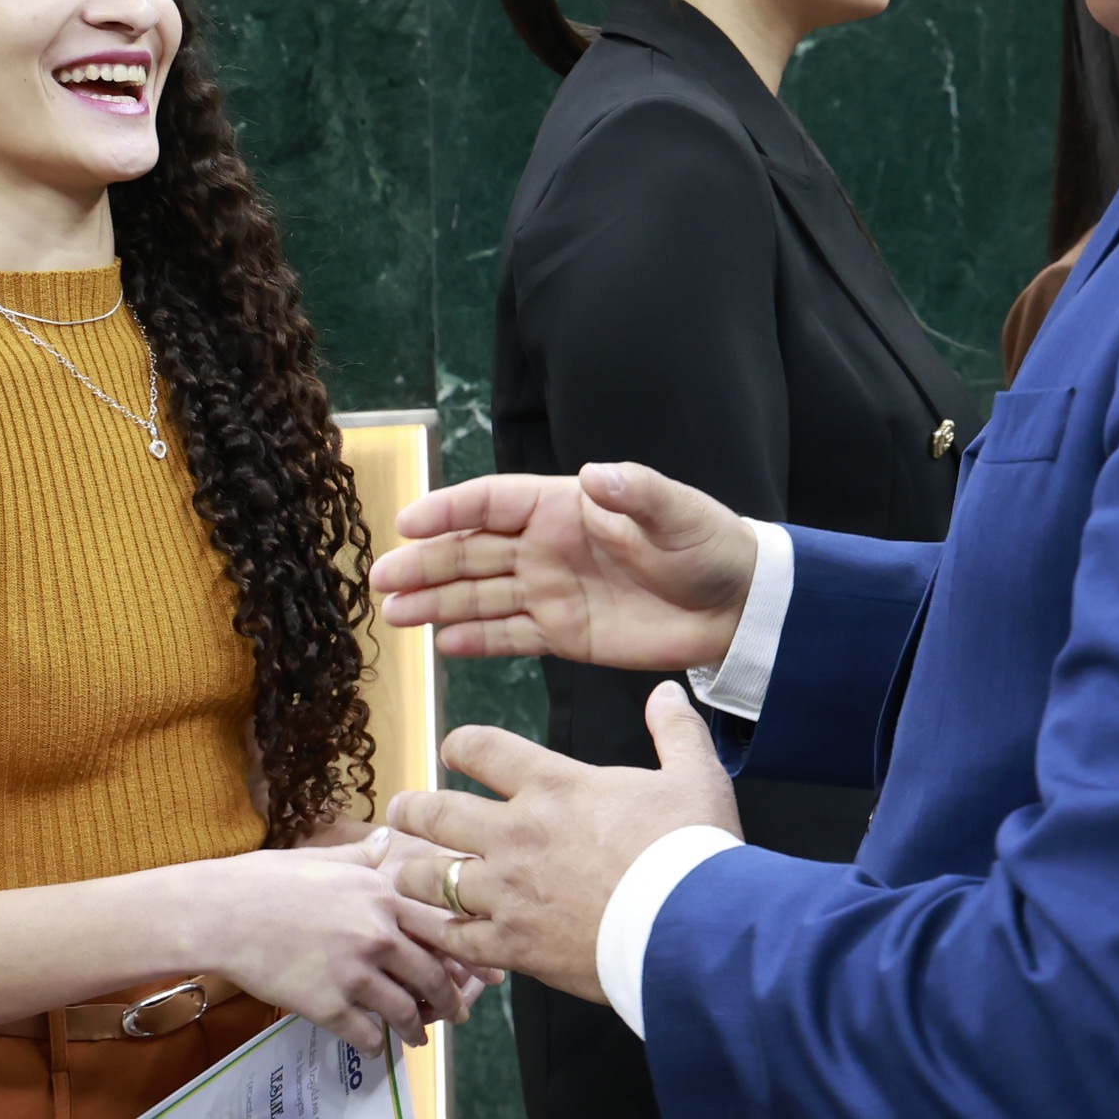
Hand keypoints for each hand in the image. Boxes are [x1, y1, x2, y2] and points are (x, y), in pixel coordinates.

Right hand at [188, 835, 476, 1056]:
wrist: (222, 913)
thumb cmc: (267, 880)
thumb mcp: (323, 859)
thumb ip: (364, 857)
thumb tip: (387, 838)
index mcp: (382, 895)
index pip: (443, 928)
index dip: (467, 955)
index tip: (482, 973)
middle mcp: (377, 934)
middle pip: (432, 975)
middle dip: (450, 1000)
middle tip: (457, 1013)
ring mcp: (354, 973)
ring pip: (405, 1010)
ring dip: (417, 1029)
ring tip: (418, 1038)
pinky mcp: (329, 1006)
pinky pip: (367, 1034)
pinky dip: (376, 1045)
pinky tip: (375, 1048)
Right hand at [371, 462, 756, 668]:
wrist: (737, 606)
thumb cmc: (707, 546)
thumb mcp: (677, 512)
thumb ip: (635, 494)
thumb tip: (594, 475)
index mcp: (564, 507)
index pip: (492, 503)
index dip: (449, 510)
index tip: (408, 523)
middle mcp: (546, 547)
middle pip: (472, 551)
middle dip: (425, 564)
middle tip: (380, 578)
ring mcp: (550, 591)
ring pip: (479, 596)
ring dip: (435, 603)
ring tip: (392, 614)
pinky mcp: (563, 633)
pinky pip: (509, 636)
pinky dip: (474, 641)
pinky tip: (440, 644)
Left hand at [384, 682, 740, 1005]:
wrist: (691, 929)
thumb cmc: (691, 852)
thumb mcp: (695, 776)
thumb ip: (676, 730)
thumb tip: (667, 692)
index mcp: (553, 786)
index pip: (482, 749)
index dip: (460, 745)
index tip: (453, 749)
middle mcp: (516, 834)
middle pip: (437, 813)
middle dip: (412, 810)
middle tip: (400, 811)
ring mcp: (507, 892)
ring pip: (431, 879)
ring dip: (412, 875)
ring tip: (402, 874)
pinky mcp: (512, 944)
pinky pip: (458, 938)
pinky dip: (445, 936)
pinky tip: (441, 934)